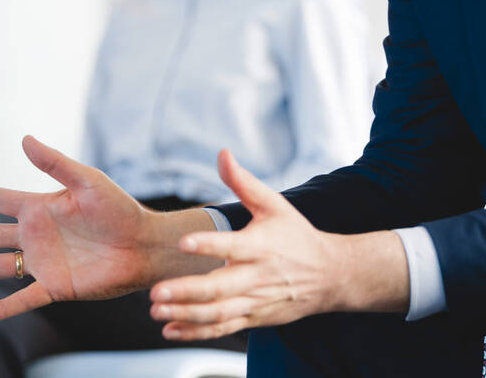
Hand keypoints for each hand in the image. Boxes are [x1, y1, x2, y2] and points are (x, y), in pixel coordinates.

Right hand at [0, 135, 216, 322]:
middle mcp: (35, 235)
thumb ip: (54, 163)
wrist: (145, 244)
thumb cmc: (120, 209)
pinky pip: (21, 299)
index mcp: (40, 206)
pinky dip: (0, 308)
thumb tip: (24, 139)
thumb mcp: (87, 180)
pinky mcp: (55, 287)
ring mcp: (42, 262)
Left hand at [147, 150, 408, 340]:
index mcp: (261, 246)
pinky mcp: (253, 318)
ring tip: (156, 310)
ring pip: (218, 313)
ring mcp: (254, 302)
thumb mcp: (274, 205)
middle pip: (220, 288)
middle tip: (156, 290)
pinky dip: (196, 332)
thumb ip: (243, 182)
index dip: (209, 245)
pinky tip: (170, 329)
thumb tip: (222, 153)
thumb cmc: (296, 235)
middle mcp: (257, 277)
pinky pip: (222, 328)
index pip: (233, 245)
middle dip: (186, 291)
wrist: (329, 276)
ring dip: (185, 315)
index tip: (183, 242)